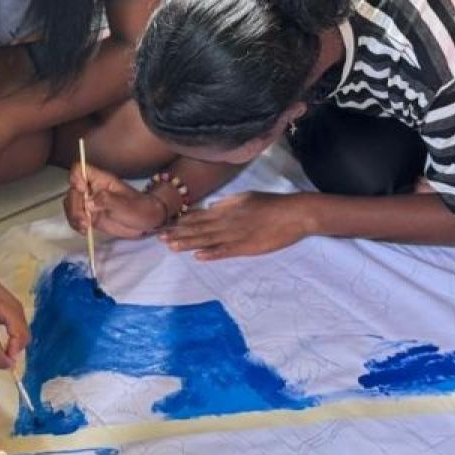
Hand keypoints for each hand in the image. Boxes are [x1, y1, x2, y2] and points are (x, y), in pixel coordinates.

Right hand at [65, 163, 165, 238]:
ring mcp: (89, 203)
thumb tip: (88, 203)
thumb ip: (106, 200)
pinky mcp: (89, 216)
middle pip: (72, 191)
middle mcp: (91, 189)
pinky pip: (75, 218)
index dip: (75, 179)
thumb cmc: (138, 208)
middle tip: (85, 221)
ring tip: (85, 228)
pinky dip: (76, 224)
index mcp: (99, 180)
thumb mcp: (124, 203)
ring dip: (73, 217)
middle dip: (75, 207)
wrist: (145, 221)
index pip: (79, 170)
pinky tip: (85, 231)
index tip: (82, 192)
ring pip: (70, 205)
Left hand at [161, 191, 312, 259]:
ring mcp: (237, 234)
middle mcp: (228, 220)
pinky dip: (212, 253)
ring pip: (208, 239)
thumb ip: (227, 204)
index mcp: (227, 208)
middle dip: (178, 232)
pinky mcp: (247, 246)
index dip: (182, 221)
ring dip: (189, 243)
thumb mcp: (246, 197)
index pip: (199, 215)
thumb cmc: (271, 204)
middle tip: (159, 237)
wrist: (295, 213)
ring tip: (171, 246)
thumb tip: (211, 207)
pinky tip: (199, 256)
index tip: (166, 225)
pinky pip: (226, 251)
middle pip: (199, 227)